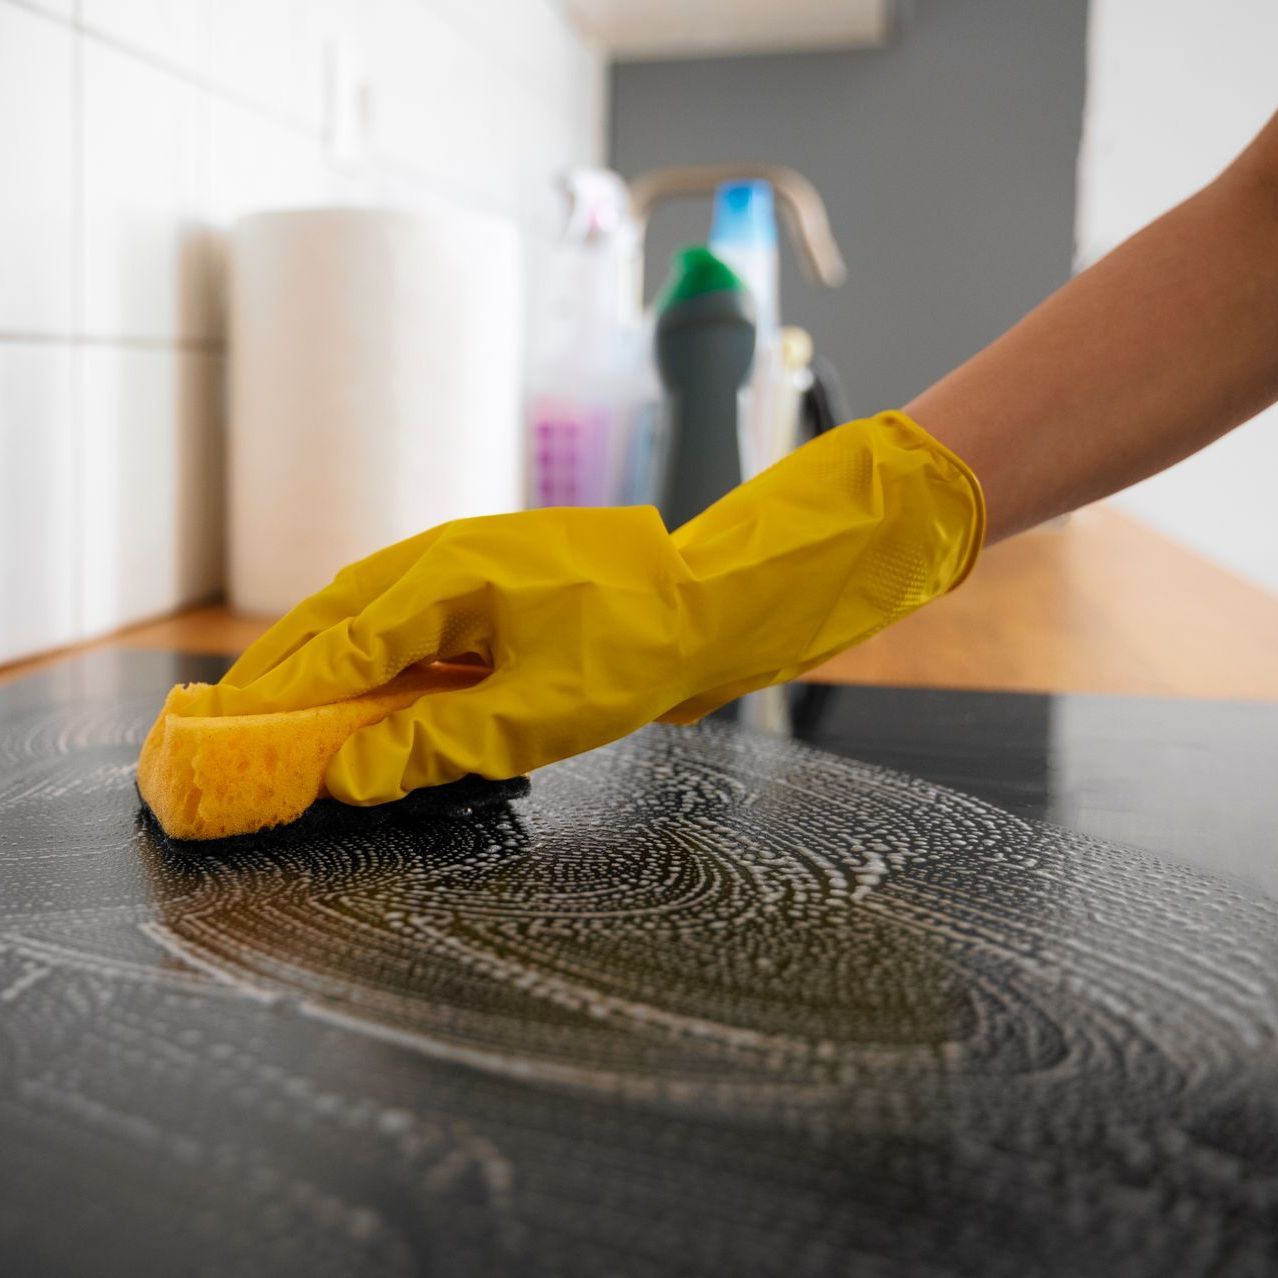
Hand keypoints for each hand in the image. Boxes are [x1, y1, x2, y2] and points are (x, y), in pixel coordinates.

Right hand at [189, 411, 983, 803]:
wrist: (714, 602)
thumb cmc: (638, 648)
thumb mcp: (536, 714)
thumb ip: (436, 743)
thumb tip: (348, 774)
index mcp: (448, 573)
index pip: (341, 642)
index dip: (282, 694)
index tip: (232, 733)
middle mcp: (447, 556)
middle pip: (339, 612)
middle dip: (284, 665)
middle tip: (231, 715)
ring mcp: (472, 565)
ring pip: (373, 610)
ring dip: (325, 655)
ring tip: (281, 702)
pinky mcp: (496, 586)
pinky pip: (414, 617)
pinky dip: (375, 652)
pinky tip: (367, 684)